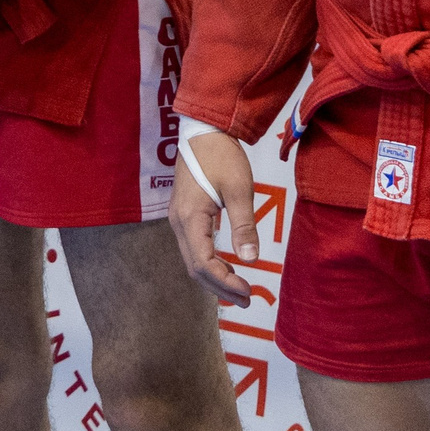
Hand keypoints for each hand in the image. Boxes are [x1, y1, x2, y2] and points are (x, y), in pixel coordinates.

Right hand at [169, 131, 258, 306]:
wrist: (204, 131)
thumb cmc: (222, 157)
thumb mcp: (239, 189)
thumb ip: (244, 225)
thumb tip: (250, 259)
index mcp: (190, 218)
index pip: (203, 263)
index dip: (225, 282)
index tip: (249, 291)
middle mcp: (179, 222)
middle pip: (194, 267)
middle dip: (220, 287)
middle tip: (247, 298)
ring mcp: (179, 219)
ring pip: (192, 260)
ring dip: (215, 278)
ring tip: (240, 288)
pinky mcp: (184, 215)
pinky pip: (194, 248)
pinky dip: (210, 264)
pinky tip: (227, 267)